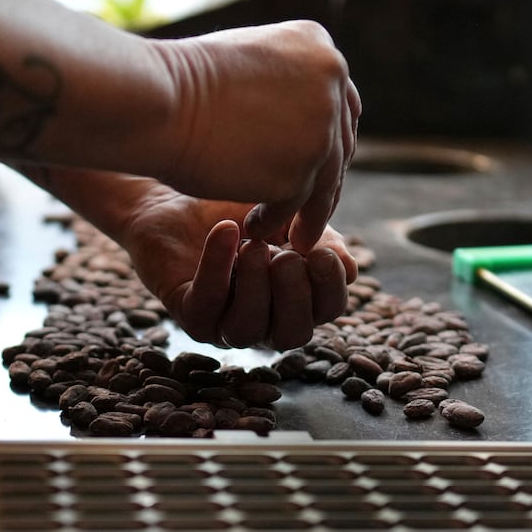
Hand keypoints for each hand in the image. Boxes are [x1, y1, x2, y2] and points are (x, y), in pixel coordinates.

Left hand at [114, 186, 357, 349]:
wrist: (180, 196)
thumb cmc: (241, 209)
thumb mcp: (290, 216)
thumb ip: (320, 238)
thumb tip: (350, 270)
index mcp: (296, 300)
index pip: (327, 311)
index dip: (330, 288)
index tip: (322, 253)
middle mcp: (265, 320)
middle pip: (293, 334)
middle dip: (294, 296)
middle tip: (286, 255)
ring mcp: (225, 323)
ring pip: (248, 330)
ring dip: (255, 288)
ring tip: (253, 246)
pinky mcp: (189, 314)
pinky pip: (207, 307)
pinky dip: (218, 270)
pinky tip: (225, 233)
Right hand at [147, 21, 359, 254]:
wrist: (155, 100)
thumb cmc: (182, 81)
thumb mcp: (247, 60)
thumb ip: (284, 82)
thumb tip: (300, 117)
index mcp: (320, 49)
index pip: (342, 105)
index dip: (330, 140)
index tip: (317, 166)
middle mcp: (331, 84)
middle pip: (339, 145)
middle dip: (324, 181)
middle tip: (310, 211)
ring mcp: (319, 129)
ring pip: (323, 182)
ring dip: (308, 213)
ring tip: (292, 236)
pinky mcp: (298, 171)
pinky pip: (294, 206)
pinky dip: (275, 221)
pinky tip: (254, 230)